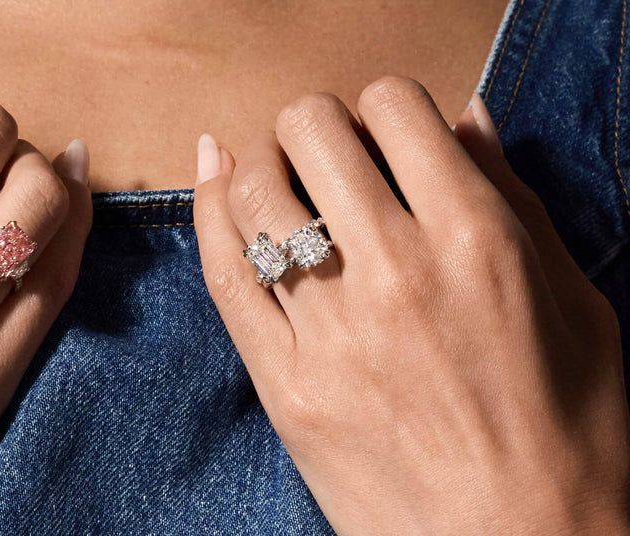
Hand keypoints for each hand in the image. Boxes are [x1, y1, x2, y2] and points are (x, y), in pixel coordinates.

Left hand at [194, 76, 629, 533]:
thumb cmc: (565, 434)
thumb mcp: (575, 304)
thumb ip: (514, 201)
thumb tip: (467, 120)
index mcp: (476, 241)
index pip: (395, 108)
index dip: (383, 106)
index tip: (383, 132)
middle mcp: (396, 273)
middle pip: (310, 133)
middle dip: (314, 125)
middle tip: (324, 153)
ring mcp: (330, 331)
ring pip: (255, 195)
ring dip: (259, 164)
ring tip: (276, 176)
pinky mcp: (283, 384)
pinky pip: (224, 276)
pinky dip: (209, 215)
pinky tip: (213, 180)